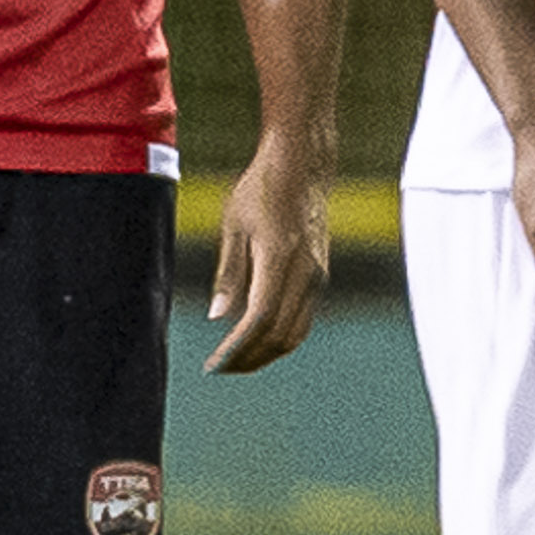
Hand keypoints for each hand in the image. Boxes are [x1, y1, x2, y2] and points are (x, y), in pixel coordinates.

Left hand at [204, 138, 331, 374]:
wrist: (304, 167)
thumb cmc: (261, 189)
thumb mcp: (234, 226)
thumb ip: (229, 274)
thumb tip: (218, 316)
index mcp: (279, 258)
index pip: (258, 319)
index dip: (236, 348)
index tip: (214, 364)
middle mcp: (305, 273)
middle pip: (280, 334)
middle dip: (250, 358)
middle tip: (221, 368)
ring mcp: (317, 276)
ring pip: (296, 331)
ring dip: (267, 352)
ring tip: (238, 359)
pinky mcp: (320, 275)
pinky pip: (303, 318)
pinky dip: (280, 336)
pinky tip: (257, 337)